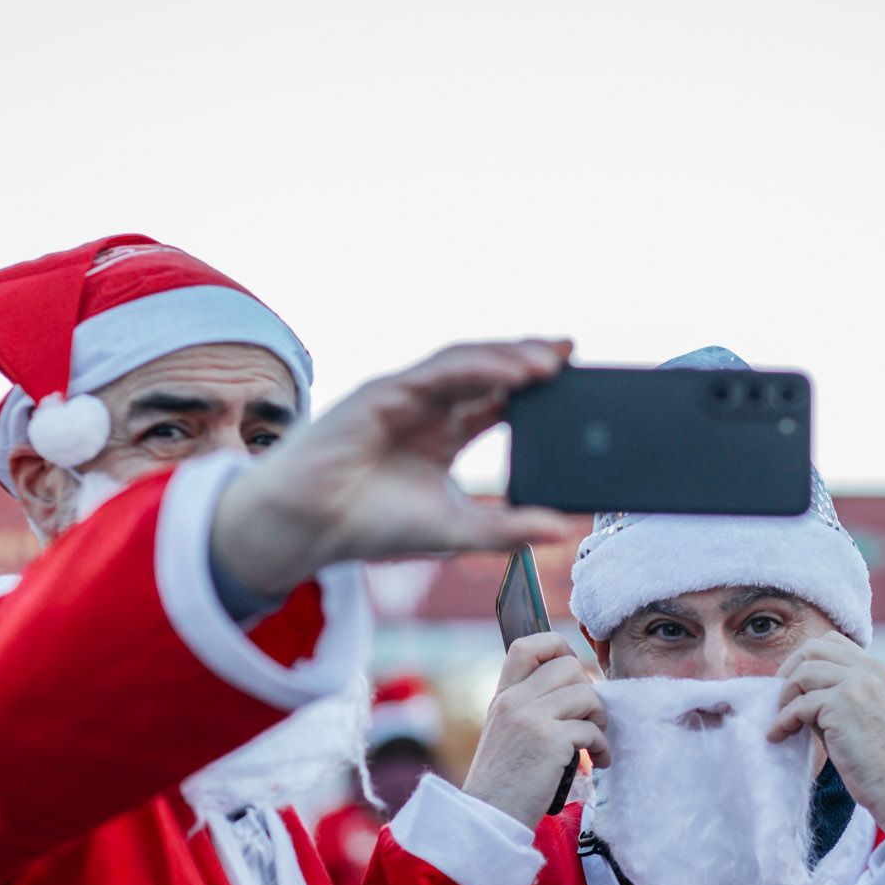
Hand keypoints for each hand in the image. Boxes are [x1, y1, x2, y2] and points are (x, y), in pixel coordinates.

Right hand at [211, 340, 578, 595]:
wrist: (308, 528)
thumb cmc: (370, 526)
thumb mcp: (457, 530)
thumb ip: (509, 528)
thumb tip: (566, 528)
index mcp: (445, 434)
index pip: (499, 399)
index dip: (536, 389)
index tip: (576, 382)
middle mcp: (428, 407)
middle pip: (489, 371)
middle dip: (530, 359)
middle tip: (573, 355)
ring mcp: (406, 395)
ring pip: (467, 362)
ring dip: (510, 358)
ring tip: (552, 364)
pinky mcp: (385, 392)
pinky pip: (440, 370)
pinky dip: (481, 368)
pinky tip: (515, 373)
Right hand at [462, 634, 608, 829]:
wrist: (490, 816)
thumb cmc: (505, 780)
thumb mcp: (506, 731)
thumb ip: (528, 706)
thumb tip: (573, 687)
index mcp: (503, 695)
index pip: (528, 646)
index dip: (558, 649)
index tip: (572, 676)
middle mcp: (514, 701)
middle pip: (568, 666)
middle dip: (588, 691)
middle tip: (589, 718)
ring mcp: (531, 719)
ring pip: (585, 694)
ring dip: (599, 718)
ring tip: (594, 741)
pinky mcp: (550, 742)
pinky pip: (591, 729)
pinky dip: (601, 746)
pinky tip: (598, 761)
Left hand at [768, 634, 884, 840]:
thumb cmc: (874, 758)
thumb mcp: (858, 713)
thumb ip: (832, 693)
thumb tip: (791, 687)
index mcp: (876, 670)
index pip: (831, 641)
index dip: (804, 659)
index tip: (793, 685)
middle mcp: (869, 671)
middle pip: (813, 649)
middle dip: (788, 672)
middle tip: (780, 701)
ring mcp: (858, 684)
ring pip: (803, 673)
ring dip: (785, 698)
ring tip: (782, 721)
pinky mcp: (843, 704)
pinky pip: (799, 705)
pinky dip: (783, 721)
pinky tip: (778, 736)